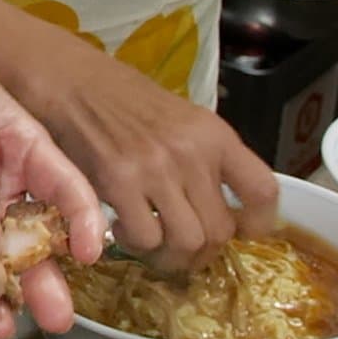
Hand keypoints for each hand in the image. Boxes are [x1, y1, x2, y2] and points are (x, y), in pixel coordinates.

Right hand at [0, 30, 280, 268]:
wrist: (74, 83)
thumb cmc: (126, 104)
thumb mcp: (183, 123)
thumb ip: (208, 163)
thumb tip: (227, 216)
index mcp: (215, 136)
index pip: (263, 191)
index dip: (259, 224)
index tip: (240, 233)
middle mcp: (192, 153)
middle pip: (221, 231)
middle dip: (202, 252)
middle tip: (180, 247)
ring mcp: (156, 168)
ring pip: (187, 243)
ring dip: (170, 255)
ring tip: (152, 241)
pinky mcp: (119, 182)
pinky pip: (145, 239)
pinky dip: (136, 245)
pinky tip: (123, 228)